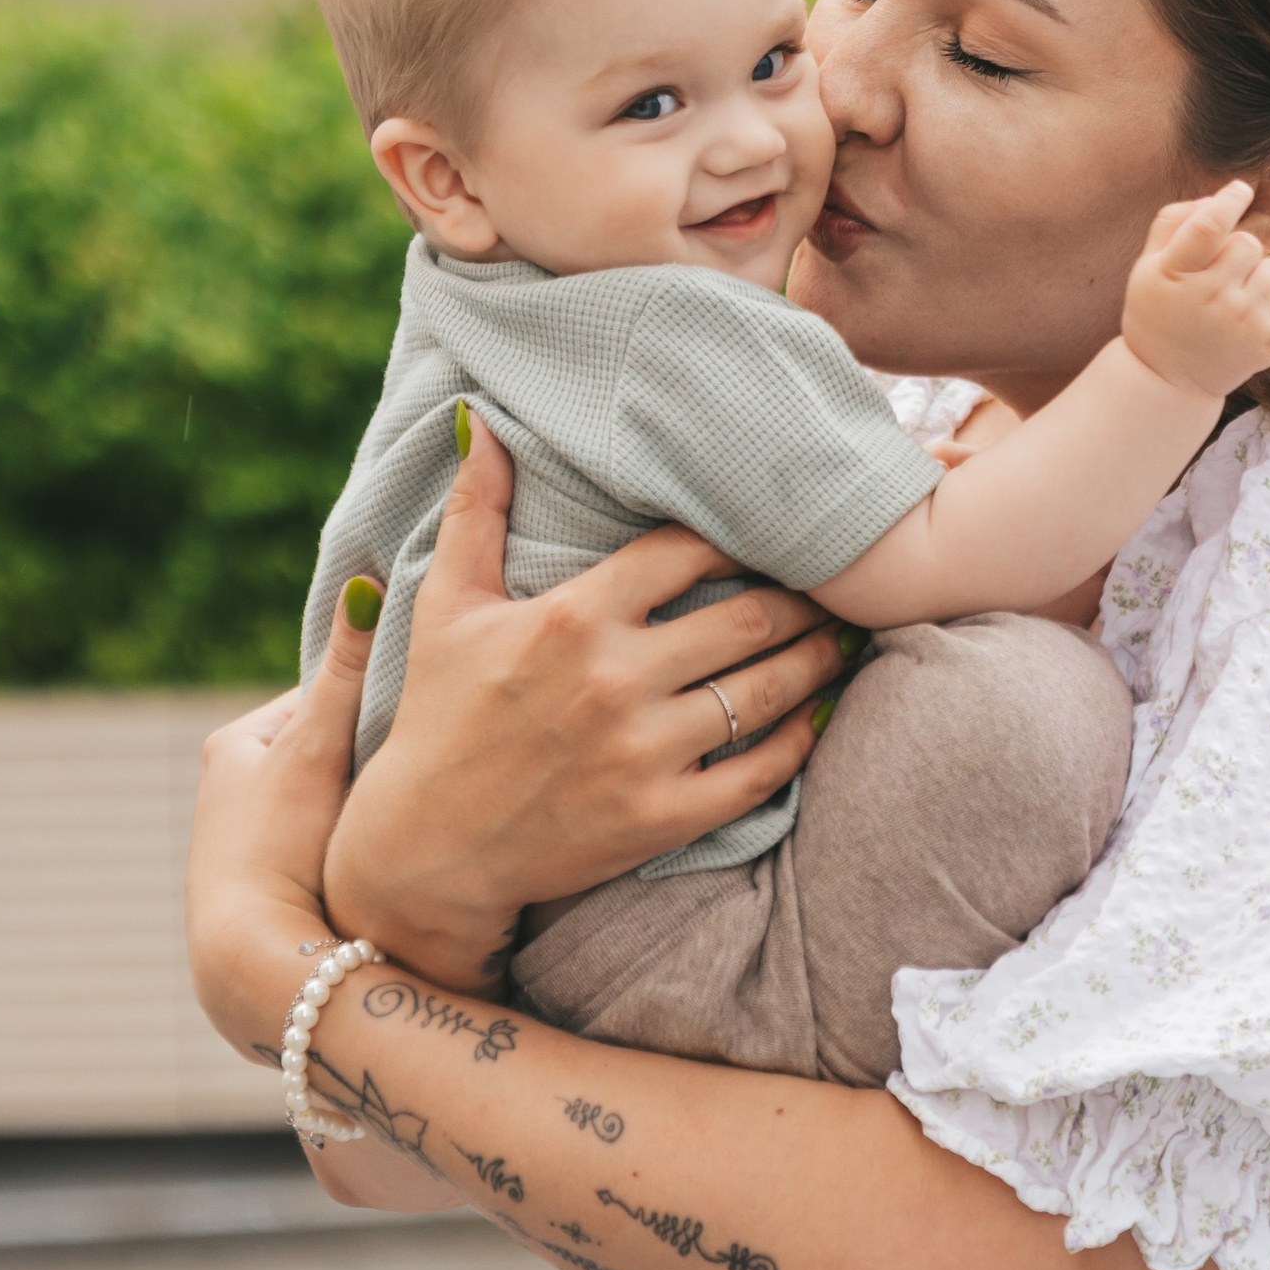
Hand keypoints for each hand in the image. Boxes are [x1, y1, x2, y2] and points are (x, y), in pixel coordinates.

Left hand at [184, 592, 472, 1215]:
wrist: (258, 969)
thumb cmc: (278, 849)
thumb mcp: (318, 748)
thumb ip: (347, 670)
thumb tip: (363, 580)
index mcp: (235, 746)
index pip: (328, 698)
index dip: (388, 695)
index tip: (442, 697)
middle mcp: (234, 794)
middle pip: (335, 750)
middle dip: (386, 751)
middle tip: (452, 750)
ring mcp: (257, 849)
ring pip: (345, 804)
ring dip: (384, 806)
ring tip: (444, 807)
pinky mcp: (282, 894)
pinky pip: (343, 851)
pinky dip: (373, 849)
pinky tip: (416, 859)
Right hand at [320, 413, 847, 986]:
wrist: (426, 849)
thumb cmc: (437, 716)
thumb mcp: (444, 607)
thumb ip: (474, 511)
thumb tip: (481, 420)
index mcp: (572, 616)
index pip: (687, 550)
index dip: (738, 536)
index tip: (767, 533)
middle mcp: (613, 679)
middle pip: (746, 616)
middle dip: (801, 596)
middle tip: (833, 585)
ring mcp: (641, 752)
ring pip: (765, 690)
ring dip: (817, 660)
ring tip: (843, 638)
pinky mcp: (660, 817)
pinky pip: (758, 772)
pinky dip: (799, 742)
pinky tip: (818, 717)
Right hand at [1120, 181, 1269, 399]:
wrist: (1167, 380)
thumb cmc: (1159, 312)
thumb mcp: (1147, 266)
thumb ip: (1174, 222)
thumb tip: (1219, 198)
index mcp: (1173, 275)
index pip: (1209, 226)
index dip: (1230, 201)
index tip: (1240, 191)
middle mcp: (1209, 300)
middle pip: (1248, 244)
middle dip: (1238, 250)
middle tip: (1221, 272)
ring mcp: (1242, 325)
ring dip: (1260, 274)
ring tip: (1237, 294)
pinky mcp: (1268, 345)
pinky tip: (1263, 303)